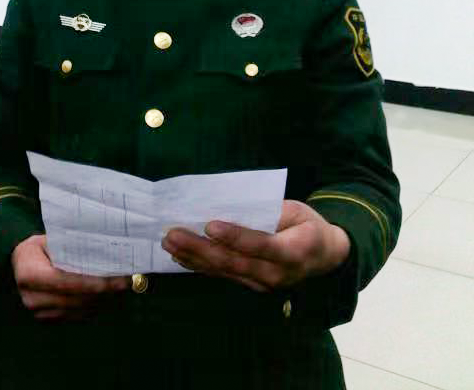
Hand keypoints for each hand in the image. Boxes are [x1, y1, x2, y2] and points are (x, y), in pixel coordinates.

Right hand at [11, 234, 129, 320]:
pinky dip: (94, 306)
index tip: (118, 281)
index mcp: (29, 274)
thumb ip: (71, 247)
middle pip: (75, 299)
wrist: (22, 262)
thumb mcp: (51, 239)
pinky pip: (76, 316)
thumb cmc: (40, 245)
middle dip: (104, 293)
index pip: (67, 283)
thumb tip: (106, 250)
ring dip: (102, 301)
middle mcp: (32, 297)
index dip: (94, 284)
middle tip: (127, 283)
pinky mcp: (47, 319)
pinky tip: (108, 296)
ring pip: (78, 310)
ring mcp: (39, 312)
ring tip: (122, 289)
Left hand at [161, 199, 350, 292]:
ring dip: (193, 257)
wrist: (324, 257)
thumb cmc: (309, 226)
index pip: (259, 245)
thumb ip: (272, 212)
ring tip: (169, 243)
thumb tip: (238, 208)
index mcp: (292, 251)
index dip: (234, 236)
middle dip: (200, 248)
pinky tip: (181, 257)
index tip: (209, 225)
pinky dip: (201, 266)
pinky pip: (224, 275)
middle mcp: (275, 274)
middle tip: (173, 234)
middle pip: (233, 262)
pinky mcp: (251, 284)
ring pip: (224, 271)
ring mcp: (262, 283)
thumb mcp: (298, 211)